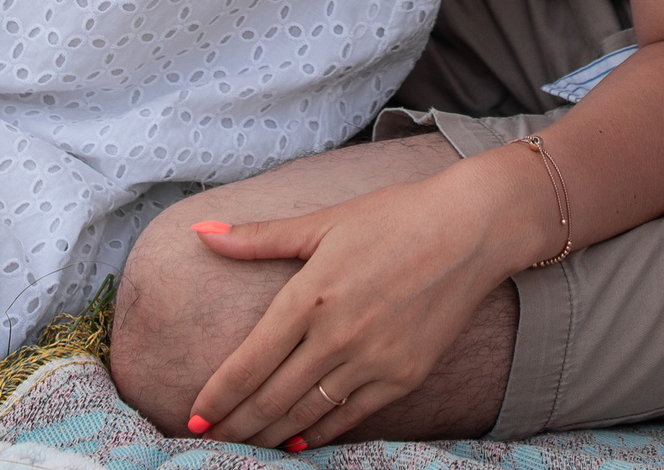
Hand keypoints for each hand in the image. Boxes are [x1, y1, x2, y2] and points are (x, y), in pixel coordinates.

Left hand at [184, 153, 540, 449]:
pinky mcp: (404, 377)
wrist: (470, 229)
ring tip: (242, 448)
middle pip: (272, 397)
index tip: (193, 416)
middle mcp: (337, 335)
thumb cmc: (393, 216)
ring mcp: (373, 361)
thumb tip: (202, 234)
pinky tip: (297, 442)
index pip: (249, 362)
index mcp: (310, 295)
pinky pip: (351, 417)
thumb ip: (258, 237)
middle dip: (234, 425)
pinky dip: (319, 434)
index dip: (218, 396)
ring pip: (307, 415)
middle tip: (206, 441)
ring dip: (270, 436)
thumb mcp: (322, 221)